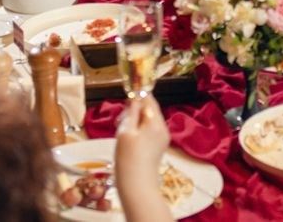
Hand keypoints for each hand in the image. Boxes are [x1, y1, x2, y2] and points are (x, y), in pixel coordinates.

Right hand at [113, 96, 173, 220]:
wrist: (137, 186)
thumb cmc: (128, 159)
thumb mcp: (125, 131)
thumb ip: (132, 112)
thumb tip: (135, 98)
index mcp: (156, 123)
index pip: (149, 99)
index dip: (137, 96)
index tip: (126, 100)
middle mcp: (163, 129)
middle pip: (149, 110)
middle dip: (135, 111)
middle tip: (120, 121)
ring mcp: (162, 139)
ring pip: (148, 121)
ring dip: (136, 122)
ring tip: (123, 133)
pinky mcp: (158, 148)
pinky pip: (149, 132)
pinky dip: (139, 132)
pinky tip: (129, 142)